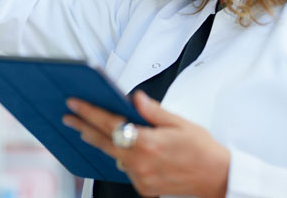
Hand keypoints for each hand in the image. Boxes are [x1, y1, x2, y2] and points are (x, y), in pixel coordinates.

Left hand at [63, 91, 229, 197]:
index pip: (110, 123)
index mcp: (148, 142)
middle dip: (84, 127)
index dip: (89, 112)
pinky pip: (126, 169)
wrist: (217, 177)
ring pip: (114, 156)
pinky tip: (121, 148)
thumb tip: (134, 98)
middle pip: (104, 142)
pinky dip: (123, 157)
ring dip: (102, 142)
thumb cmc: (202, 149)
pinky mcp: (144, 188)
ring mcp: (141, 178)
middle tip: (69, 117)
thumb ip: (153, 111)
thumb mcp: (180, 123)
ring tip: (88, 129)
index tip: (74, 104)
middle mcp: (141, 163)